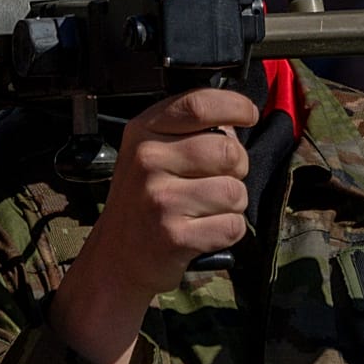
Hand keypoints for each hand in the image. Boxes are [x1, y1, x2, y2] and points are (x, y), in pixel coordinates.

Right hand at [50, 88, 258, 363]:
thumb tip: (237, 120)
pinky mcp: (173, 236)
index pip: (199, 104)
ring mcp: (159, 199)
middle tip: (220, 179)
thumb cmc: (143, 201)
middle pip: (228, 150)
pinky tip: (205, 231)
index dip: (235, 106)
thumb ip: (188, 131)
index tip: (248, 114)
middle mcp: (147, 160)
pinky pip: (232, 226)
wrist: (115, 259)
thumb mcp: (151, 153)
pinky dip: (228, 232)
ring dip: (233, 204)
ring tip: (208, 209)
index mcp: (143, 131)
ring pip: (235, 191)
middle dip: (238, 167)